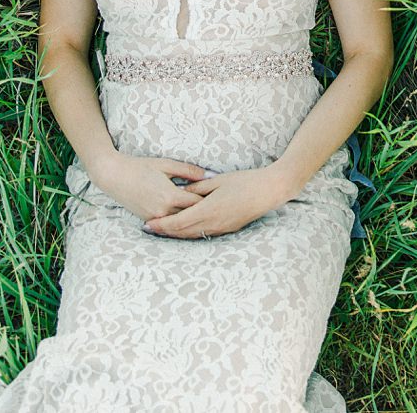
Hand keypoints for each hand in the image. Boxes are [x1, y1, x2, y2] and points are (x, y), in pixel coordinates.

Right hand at [85, 152, 206, 221]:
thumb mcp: (167, 165)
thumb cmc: (141, 166)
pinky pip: (167, 224)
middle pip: (190, 217)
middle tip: (217, 210)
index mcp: (170, 196)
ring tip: (205, 217)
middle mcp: (163, 211)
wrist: (114, 175)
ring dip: (190, 221)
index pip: (197, 204)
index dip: (209, 202)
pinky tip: (187, 220)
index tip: (220, 199)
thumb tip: (211, 175)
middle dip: (202, 214)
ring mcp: (154, 217)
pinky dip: (176, 222)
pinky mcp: (147, 219)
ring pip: (178, 224)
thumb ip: (190, 171)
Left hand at [142, 167, 292, 238]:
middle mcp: (213, 223)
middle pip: (182, 232)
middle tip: (149, 229)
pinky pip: (203, 234)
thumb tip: (180, 193)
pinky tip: (184, 230)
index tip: (148, 224)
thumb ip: (197, 189)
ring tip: (162, 231)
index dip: (161, 225)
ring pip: (192, 235)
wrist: (269, 191)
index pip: (178, 222)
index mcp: (208, 210)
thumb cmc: (244, 181)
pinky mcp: (227, 228)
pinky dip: (189, 233)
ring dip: (176, 234)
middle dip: (164, 231)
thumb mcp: (217, 181)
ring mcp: (221, 228)